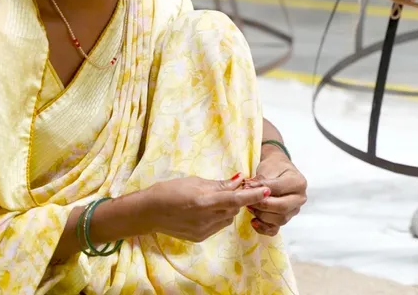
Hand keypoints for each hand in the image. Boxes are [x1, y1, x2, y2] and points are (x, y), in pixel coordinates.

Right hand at [143, 174, 269, 242]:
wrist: (149, 212)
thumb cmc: (170, 190)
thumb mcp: (195, 182)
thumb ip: (219, 184)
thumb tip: (239, 180)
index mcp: (205, 202)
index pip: (236, 200)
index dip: (253, 195)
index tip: (267, 190)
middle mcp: (206, 219)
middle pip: (234, 209)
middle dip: (237, 198)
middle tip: (233, 187)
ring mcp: (203, 231)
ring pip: (227, 218)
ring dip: (228, 208)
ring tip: (214, 198)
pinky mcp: (200, 237)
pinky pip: (218, 225)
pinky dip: (218, 216)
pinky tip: (206, 209)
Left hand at [244, 148, 306, 235]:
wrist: (278, 169)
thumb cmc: (274, 166)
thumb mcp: (268, 169)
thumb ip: (261, 181)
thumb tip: (248, 189)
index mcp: (299, 183)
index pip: (279, 190)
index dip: (261, 190)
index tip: (246, 187)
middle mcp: (300, 198)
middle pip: (282, 208)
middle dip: (262, 205)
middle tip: (248, 200)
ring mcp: (294, 210)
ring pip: (279, 220)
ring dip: (261, 215)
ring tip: (250, 206)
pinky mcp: (285, 218)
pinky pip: (275, 229)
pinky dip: (263, 228)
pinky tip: (253, 221)